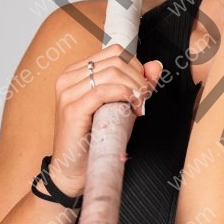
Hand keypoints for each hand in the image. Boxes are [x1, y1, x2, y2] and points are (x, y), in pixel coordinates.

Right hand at [48, 43, 163, 195]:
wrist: (74, 172)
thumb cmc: (95, 140)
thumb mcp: (121, 106)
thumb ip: (137, 84)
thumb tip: (156, 65)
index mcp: (76, 72)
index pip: (115, 52)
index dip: (137, 66)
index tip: (144, 88)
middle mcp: (68, 78)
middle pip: (116, 60)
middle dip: (138, 78)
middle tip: (144, 99)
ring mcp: (67, 93)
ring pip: (112, 73)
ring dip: (134, 88)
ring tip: (139, 106)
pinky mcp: (72, 109)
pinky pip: (104, 91)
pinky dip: (124, 95)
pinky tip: (132, 108)